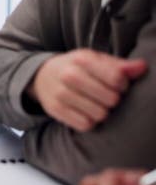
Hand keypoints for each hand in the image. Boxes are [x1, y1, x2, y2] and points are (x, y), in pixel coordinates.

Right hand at [27, 49, 145, 131]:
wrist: (41, 76)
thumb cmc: (76, 68)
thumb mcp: (95, 60)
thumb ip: (120, 65)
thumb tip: (142, 67)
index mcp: (82, 59)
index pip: (116, 78)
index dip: (123, 85)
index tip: (118, 85)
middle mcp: (69, 75)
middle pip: (111, 99)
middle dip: (113, 100)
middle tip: (107, 97)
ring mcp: (60, 93)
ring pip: (100, 114)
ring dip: (102, 112)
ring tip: (97, 105)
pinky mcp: (55, 110)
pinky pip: (85, 125)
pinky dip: (89, 121)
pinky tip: (86, 112)